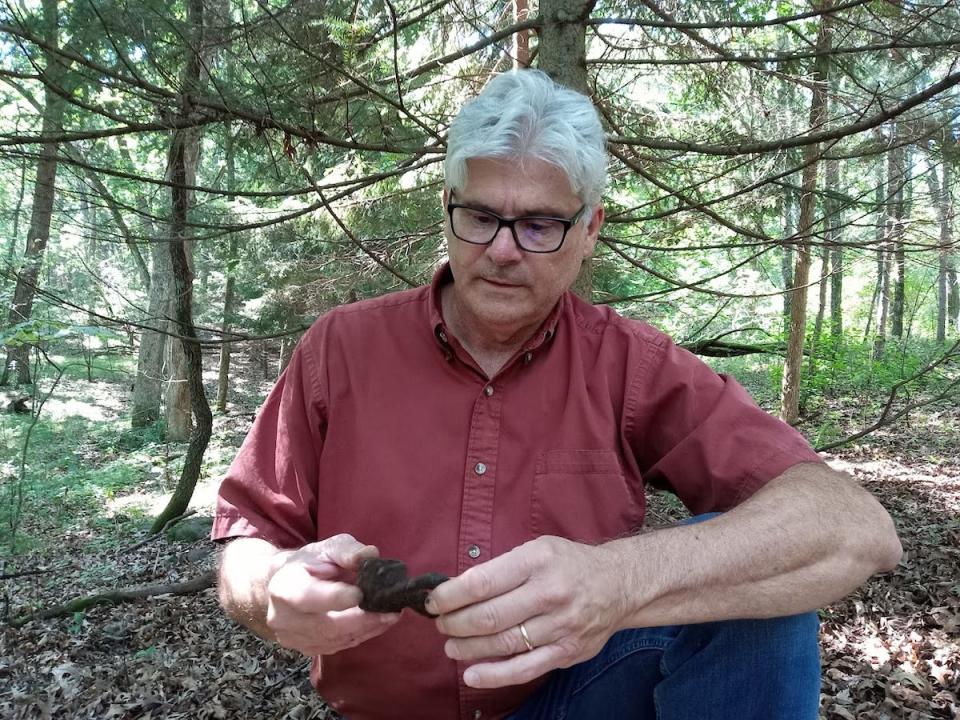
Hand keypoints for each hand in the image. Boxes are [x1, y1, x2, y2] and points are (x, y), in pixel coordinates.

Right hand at [266, 533, 400, 655]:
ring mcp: (294, 638)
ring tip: (390, 616)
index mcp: (285, 586)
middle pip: (326, 626)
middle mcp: (283, 618)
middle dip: (362, 620)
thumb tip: (371, 555)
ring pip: (335, 640)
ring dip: (367, 630)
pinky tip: (378, 624)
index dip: (336, 598)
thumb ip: (348, 550)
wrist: (285, 584)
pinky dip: (361, 636)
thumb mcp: (327, 547)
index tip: (361, 593)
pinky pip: (338, 646)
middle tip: (391, 612)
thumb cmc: (308, 563)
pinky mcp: (307, 649)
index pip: (308, 597)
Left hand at [425, 536, 626, 688]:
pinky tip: (472, 674)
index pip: (482, 582)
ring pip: (503, 643)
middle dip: (455, 623)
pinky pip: (525, 668)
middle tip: (440, 624)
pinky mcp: (566, 651)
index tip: (434, 601)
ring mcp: (560, 625)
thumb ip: (502, 568)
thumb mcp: (537, 549)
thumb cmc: (569, 563)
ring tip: (450, 646)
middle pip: (489, 616)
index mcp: (537, 561)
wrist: (618, 584)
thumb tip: (459, 589)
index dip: (450, 595)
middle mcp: (549, 593)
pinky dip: (494, 675)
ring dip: (468, 648)